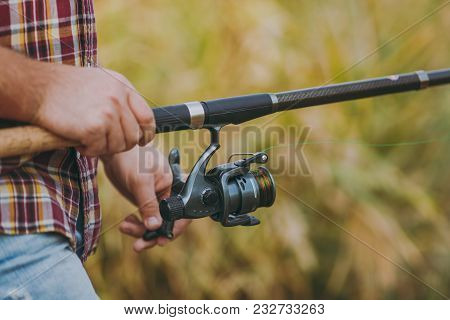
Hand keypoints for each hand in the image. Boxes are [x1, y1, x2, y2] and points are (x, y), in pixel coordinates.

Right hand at [34, 65, 154, 155]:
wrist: (37, 87)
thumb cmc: (66, 87)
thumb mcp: (101, 82)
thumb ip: (121, 99)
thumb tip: (139, 124)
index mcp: (123, 86)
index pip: (148, 118)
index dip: (145, 134)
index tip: (139, 141)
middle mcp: (119, 98)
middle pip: (133, 136)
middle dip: (120, 144)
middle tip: (102, 141)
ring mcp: (108, 112)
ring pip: (119, 146)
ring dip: (103, 148)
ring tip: (87, 138)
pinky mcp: (94, 127)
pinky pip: (100, 150)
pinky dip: (88, 150)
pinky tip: (78, 140)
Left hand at [101, 145, 190, 250]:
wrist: (114, 153)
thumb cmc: (131, 159)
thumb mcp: (141, 183)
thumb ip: (149, 205)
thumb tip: (154, 227)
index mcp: (175, 186)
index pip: (181, 213)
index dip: (173, 228)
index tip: (161, 240)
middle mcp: (169, 194)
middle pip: (167, 222)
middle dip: (153, 235)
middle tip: (139, 244)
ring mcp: (157, 200)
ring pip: (154, 224)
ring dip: (141, 231)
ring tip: (125, 228)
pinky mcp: (145, 203)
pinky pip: (145, 220)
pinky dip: (136, 225)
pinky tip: (126, 224)